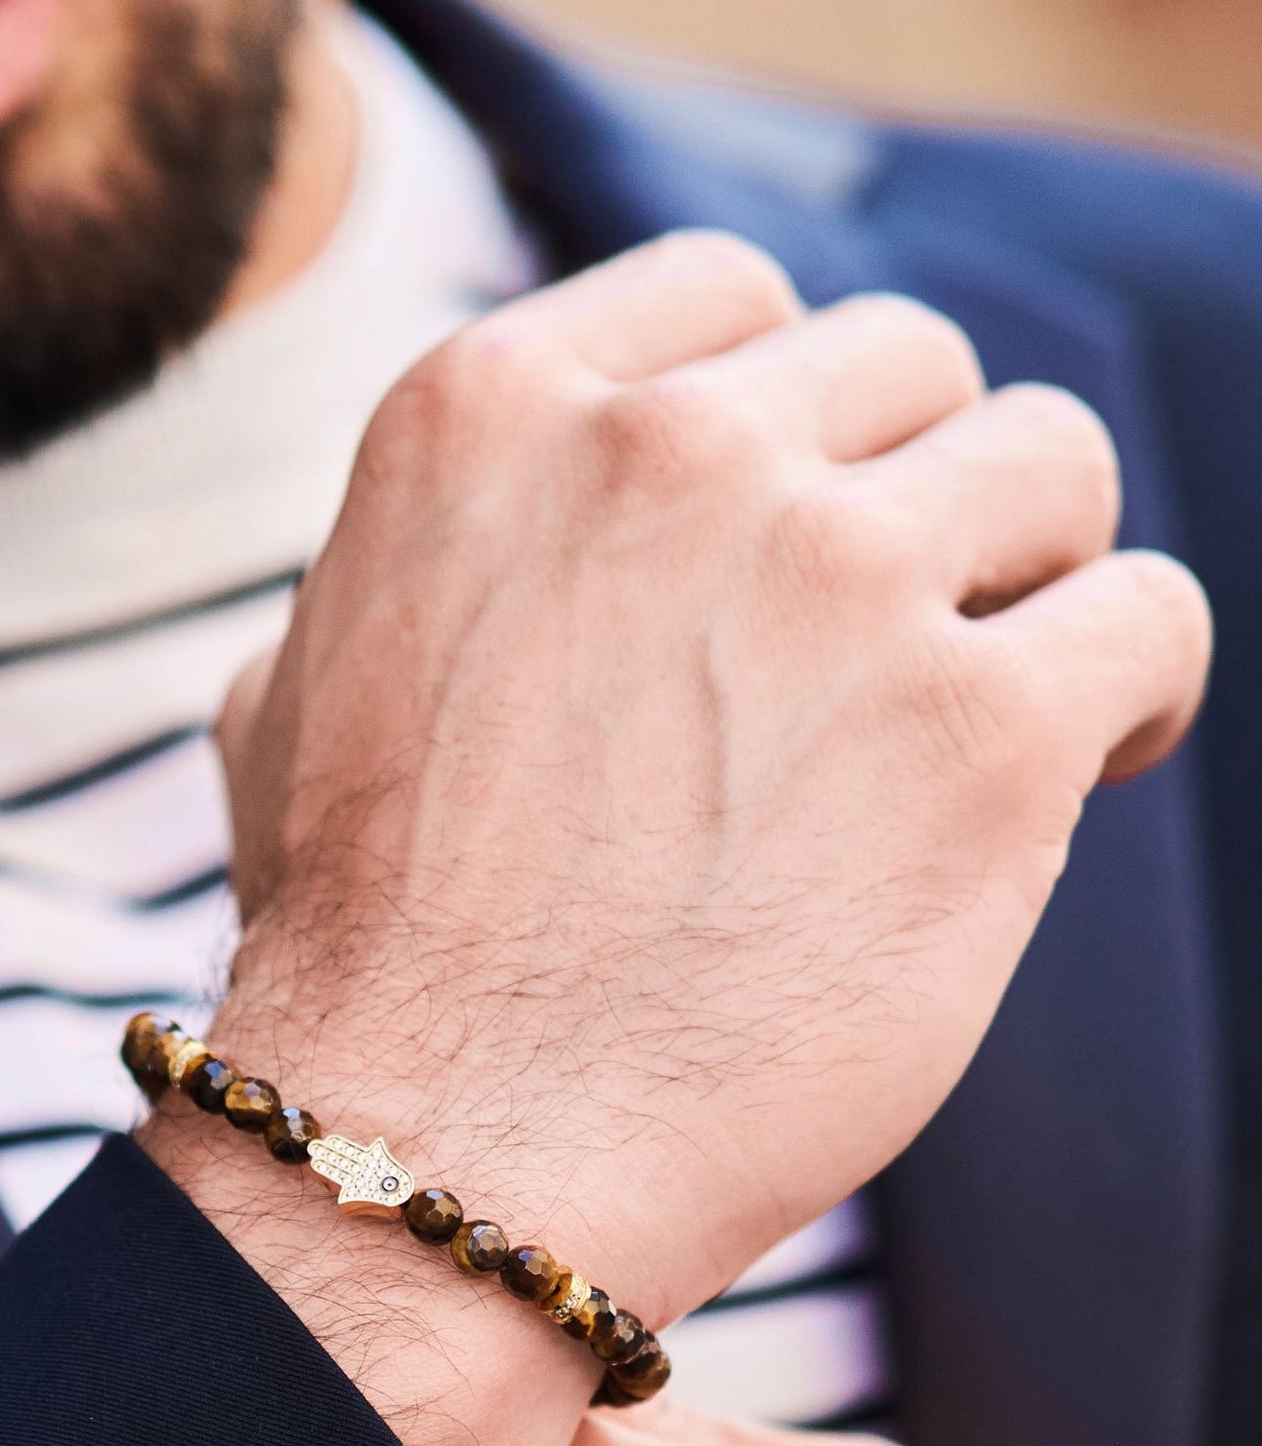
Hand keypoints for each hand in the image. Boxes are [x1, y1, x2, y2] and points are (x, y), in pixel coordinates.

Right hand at [142, 230, 1209, 1445]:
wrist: (432, 1147)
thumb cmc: (360, 944)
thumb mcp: (298, 687)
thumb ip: (420, 563)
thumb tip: (504, 538)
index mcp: (495, 409)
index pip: (732, 298)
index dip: (786, 407)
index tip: (800, 508)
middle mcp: (667, 452)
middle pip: (904, 365)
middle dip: (903, 492)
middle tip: (880, 639)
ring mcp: (830, 578)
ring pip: (1049, 463)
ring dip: (1026, 572)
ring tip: (971, 704)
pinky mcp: (977, 734)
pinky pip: (1147, 619)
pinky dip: (1127, 691)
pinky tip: (1067, 770)